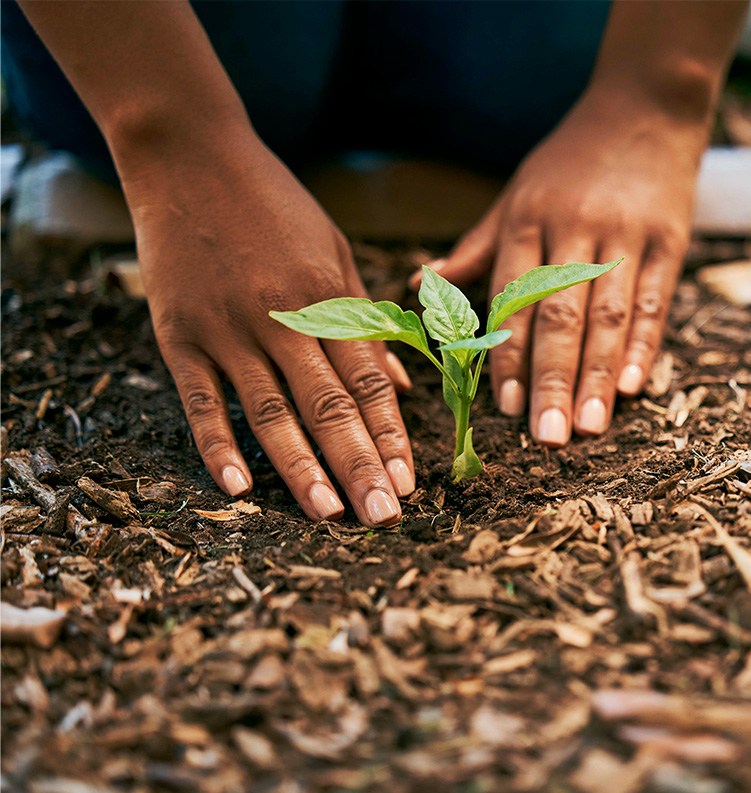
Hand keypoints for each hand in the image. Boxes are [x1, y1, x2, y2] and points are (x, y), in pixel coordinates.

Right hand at [123, 132, 414, 524]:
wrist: (189, 155)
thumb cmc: (275, 205)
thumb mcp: (335, 252)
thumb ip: (364, 323)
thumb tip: (399, 389)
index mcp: (328, 297)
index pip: (368, 382)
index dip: (390, 435)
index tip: (409, 481)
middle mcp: (282, 318)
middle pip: (328, 405)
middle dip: (358, 465)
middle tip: (382, 516)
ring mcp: (227, 328)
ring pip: (271, 412)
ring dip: (301, 469)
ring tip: (327, 515)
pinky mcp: (180, 334)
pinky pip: (201, 400)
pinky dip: (219, 445)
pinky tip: (239, 487)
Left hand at [427, 89, 707, 445]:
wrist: (645, 105)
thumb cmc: (569, 161)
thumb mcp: (515, 196)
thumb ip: (475, 249)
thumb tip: (416, 286)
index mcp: (528, 220)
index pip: (513, 299)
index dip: (509, 355)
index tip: (505, 409)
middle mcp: (574, 229)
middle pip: (561, 315)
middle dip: (553, 380)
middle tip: (548, 439)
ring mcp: (625, 234)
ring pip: (609, 315)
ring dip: (598, 376)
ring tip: (590, 428)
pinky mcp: (669, 239)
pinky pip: (654, 301)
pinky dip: (644, 346)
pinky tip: (632, 387)